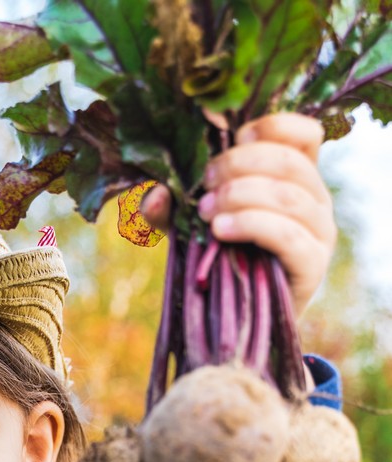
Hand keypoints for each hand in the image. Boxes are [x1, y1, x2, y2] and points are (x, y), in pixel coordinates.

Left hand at [141, 113, 335, 317]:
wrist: (240, 322)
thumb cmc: (222, 263)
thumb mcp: (193, 225)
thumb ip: (172, 207)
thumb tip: (155, 194)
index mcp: (296, 178)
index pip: (305, 133)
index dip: (271, 126)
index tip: (232, 140)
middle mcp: (315, 200)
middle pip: (289, 161)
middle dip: (239, 165)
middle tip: (204, 185)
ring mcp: (319, 232)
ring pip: (289, 195)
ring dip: (240, 195)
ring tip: (206, 212)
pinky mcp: (312, 265)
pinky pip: (288, 234)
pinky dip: (252, 225)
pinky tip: (221, 230)